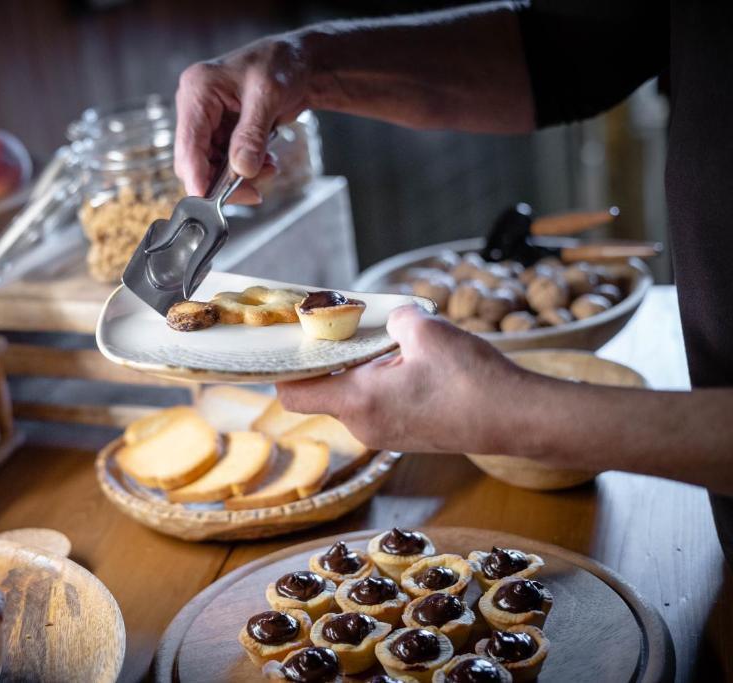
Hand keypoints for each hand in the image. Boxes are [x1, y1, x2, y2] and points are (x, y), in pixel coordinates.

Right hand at [175, 33, 312, 202]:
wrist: (300, 64)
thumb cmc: (282, 64)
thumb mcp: (269, 96)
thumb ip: (252, 134)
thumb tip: (241, 169)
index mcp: (198, 90)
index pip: (188, 143)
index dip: (196, 176)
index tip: (209, 201)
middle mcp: (197, 107)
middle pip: (196, 161)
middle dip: (224, 181)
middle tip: (254, 190)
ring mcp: (209, 122)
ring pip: (212, 168)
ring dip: (239, 177)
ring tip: (269, 169)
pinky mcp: (222, 134)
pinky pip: (226, 164)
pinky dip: (246, 170)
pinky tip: (267, 163)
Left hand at [277, 305, 535, 454]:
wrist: (517, 418)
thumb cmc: (472, 380)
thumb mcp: (428, 330)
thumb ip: (396, 318)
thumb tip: (393, 317)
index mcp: (358, 401)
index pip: (293, 395)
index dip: (285, 369)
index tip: (293, 344)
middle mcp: (364, 426)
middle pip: (322, 393)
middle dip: (330, 361)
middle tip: (347, 330)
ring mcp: (385, 435)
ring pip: (352, 398)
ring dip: (360, 371)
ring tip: (389, 345)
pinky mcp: (406, 436)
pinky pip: (376, 407)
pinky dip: (380, 385)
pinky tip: (410, 365)